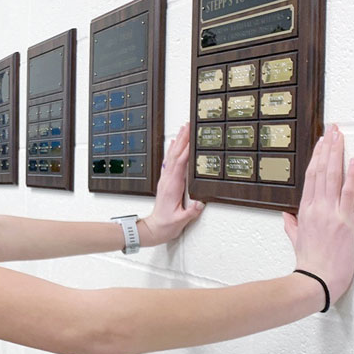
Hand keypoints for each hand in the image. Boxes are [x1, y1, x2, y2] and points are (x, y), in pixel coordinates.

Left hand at [141, 123, 204, 245]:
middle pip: (175, 155)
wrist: (154, 228)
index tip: (192, 137)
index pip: (180, 164)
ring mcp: (166, 179)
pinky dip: (172, 151)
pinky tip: (174, 143)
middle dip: (182, 139)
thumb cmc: (166, 225)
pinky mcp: (166, 181)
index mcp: (172, 186)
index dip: (186, 150)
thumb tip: (199, 203)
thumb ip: (190, 213)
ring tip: (183, 129)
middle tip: (188, 125)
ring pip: (172, 156)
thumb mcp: (179, 221)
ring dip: (178, 142)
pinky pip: (169, 162)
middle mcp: (167, 180)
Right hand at [282, 125, 353, 304]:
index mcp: (305, 211)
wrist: (317, 279)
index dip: (317, 157)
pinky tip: (353, 161)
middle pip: (321, 170)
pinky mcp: (345, 221)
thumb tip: (287, 215)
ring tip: (340, 137)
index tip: (321, 142)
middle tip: (333, 130)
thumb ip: (291, 224)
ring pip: (332, 176)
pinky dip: (351, 176)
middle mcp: (316, 207)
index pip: (311, 177)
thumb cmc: (309, 262)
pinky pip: (348, 193)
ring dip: (337, 154)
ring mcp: (330, 212)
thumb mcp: (296, 240)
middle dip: (327, 148)